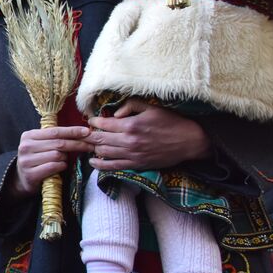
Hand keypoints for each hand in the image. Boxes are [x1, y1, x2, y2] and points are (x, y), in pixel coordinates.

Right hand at [11, 126, 92, 196]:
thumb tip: (82, 132)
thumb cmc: (37, 159)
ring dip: (65, 158)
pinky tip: (61, 167)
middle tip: (91, 146)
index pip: (55, 131)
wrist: (22, 179)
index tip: (87, 132)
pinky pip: (54, 167)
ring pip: (57, 155)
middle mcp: (25, 147)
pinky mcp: (30, 174)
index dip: (72, 131)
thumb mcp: (42, 145)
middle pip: (58, 143)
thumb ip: (55, 138)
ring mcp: (26, 161)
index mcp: (29, 136)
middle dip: (77, 144)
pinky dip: (61, 166)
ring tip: (64, 160)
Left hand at [87, 99, 212, 171]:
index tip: (92, 120)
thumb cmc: (171, 121)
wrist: (189, 141)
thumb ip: (130, 105)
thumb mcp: (151, 107)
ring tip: (90, 144)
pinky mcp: (137, 165)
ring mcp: (132, 154)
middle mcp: (129, 141)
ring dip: (93, 148)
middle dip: (88, 136)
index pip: (103, 124)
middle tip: (83, 134)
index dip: (94, 122)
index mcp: (131, 125)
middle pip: (99, 139)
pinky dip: (100, 165)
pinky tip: (93, 161)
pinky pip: (113, 167)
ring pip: (103, 153)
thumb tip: (114, 113)